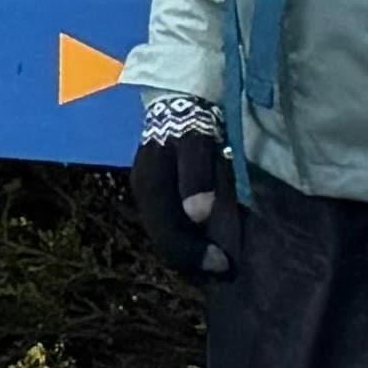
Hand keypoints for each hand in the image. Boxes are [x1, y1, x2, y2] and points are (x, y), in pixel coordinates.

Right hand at [128, 127, 234, 281]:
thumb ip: (195, 177)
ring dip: (189, 251)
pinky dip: (187, 237)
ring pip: (164, 233)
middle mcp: (143, 194)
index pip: (167, 233)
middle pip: (163, 239)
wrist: (180, 98)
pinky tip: (206, 240)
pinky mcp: (158, 191)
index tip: (224, 264)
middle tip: (225, 270)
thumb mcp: (196, 143)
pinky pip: (169, 223)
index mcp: (149, 186)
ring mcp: (148, 194)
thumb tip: (197, 216)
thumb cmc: (192, 122)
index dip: (193, 253)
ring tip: (217, 260)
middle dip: (191, 259)